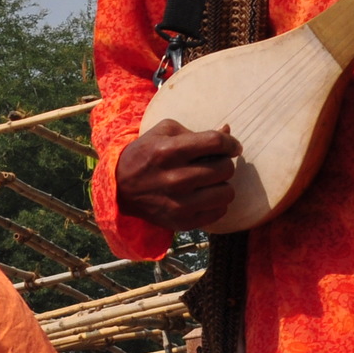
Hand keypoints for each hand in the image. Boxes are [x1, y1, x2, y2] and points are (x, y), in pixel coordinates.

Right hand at [115, 120, 241, 234]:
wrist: (121, 189)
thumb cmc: (146, 155)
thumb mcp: (164, 132)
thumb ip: (196, 130)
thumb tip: (227, 131)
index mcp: (169, 151)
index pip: (215, 142)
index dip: (230, 143)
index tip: (232, 146)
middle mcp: (175, 179)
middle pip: (225, 168)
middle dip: (224, 162)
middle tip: (215, 163)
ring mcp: (179, 204)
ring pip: (227, 192)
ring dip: (223, 184)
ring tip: (211, 181)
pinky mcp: (182, 222)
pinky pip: (219, 211)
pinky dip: (217, 202)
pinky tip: (205, 196)